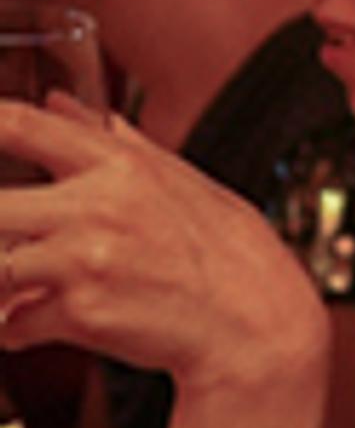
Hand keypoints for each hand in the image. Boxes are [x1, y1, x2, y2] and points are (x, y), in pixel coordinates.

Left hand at [0, 100, 327, 402]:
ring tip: (13, 287)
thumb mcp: (175, 177)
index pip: (25, 126)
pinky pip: (16, 320)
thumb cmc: (224, 251)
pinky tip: (36, 322)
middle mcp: (97, 207)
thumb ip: (107, 138)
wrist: (256, 323)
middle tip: (10, 237)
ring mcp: (86, 260)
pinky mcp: (81, 313)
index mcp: (120, 165)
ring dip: (2, 282)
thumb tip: (59, 101)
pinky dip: (18, 326)